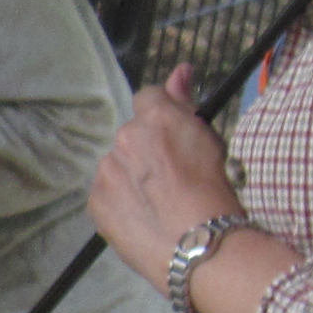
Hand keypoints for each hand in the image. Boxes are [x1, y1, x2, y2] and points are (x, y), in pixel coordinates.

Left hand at [89, 64, 300, 312]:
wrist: (198, 244)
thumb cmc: (217, 191)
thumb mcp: (211, 140)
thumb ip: (186, 103)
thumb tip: (180, 68)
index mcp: (154, 119)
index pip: (148, 97)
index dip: (162, 115)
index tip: (174, 134)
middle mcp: (124, 139)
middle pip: (132, 135)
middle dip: (148, 149)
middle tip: (173, 177)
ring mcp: (106, 172)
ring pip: (118, 165)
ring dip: (133, 176)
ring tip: (161, 203)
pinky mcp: (96, 202)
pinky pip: (107, 193)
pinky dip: (122, 201)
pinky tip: (145, 216)